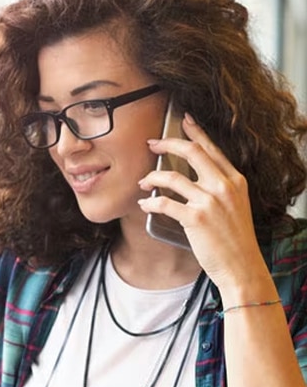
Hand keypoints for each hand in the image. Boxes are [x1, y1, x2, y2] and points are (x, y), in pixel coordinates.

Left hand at [138, 113, 268, 292]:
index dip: (195, 132)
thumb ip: (219, 187)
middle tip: (151, 144)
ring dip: (152, 177)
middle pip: (191, 152)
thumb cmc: (235, 239)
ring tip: (143, 182)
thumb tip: (192, 176)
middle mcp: (223, 186)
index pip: (211, 148)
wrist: (242, 266)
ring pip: (171, 176)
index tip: (183, 120)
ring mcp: (209, 201)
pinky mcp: (195, 218)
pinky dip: (150, 201)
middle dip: (167, 143)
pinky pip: (164, 202)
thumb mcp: (235, 205)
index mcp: (235, 180)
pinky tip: (145, 203)